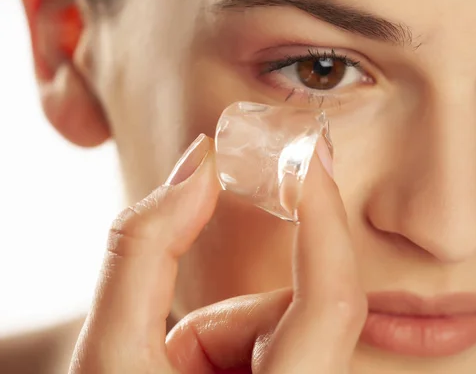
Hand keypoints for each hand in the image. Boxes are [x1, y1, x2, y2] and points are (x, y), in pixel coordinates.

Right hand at [69, 134, 366, 373]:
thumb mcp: (106, 359)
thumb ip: (143, 249)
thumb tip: (198, 168)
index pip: (331, 302)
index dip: (324, 218)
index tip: (307, 159)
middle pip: (296, 316)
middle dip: (223, 320)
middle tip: (169, 355)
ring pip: (281, 326)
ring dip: (220, 337)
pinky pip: (274, 342)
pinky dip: (231, 348)